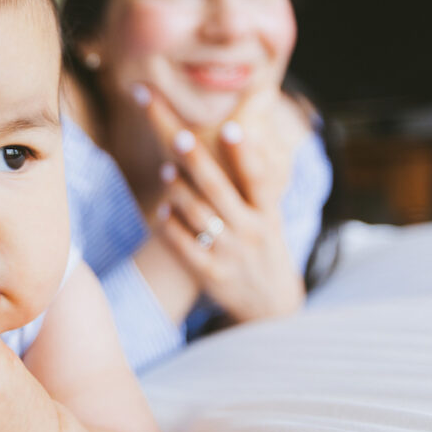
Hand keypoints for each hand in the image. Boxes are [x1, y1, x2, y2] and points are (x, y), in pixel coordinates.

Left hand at [138, 83, 304, 322]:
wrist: (270, 304)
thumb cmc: (265, 245)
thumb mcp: (271, 216)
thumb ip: (260, 183)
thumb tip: (248, 133)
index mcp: (268, 214)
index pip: (258, 179)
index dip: (245, 154)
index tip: (231, 127)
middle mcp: (251, 231)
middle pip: (220, 192)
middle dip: (198, 163)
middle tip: (180, 136)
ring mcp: (229, 253)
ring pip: (199, 217)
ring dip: (179, 192)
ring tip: (165, 171)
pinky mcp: (210, 273)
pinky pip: (185, 247)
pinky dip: (171, 227)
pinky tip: (160, 210)